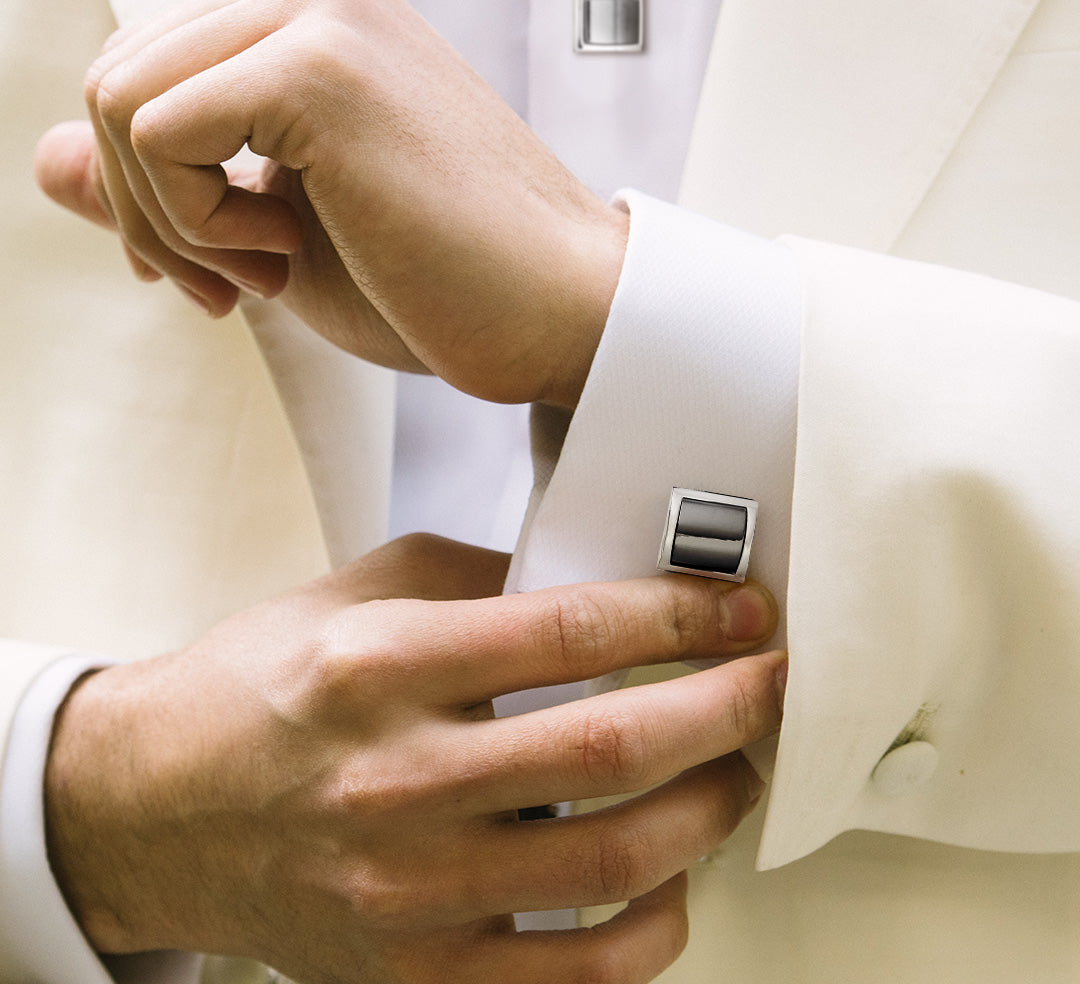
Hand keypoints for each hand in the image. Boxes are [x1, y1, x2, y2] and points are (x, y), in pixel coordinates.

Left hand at [34, 0, 628, 407]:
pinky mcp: (318, 64)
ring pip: (116, 103)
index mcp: (308, 5)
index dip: (148, 192)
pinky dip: (197, 223)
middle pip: (111, 80)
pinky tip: (287, 251)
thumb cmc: (440, 282)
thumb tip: (44, 159)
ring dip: (174, 223)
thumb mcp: (272, 233)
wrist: (555, 314)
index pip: (143, 74)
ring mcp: (316, 8)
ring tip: (275, 267)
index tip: (215, 271)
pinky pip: (157, 134)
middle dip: (149, 213)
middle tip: (237, 284)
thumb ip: (159, 184)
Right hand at [45, 534, 784, 983]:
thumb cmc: (261, 687)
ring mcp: (411, 891)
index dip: (679, 613)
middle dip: (728, 704)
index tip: (739, 609)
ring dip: (710, 806)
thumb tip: (595, 581)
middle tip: (770, 679)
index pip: (571, 631)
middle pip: (615, 743)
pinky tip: (669, 875)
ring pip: (616, 858)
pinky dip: (654, 925)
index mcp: (380, 668)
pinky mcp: (420, 972)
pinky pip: (579, 973)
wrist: (157, 807)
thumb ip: (477, 579)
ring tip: (735, 766)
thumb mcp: (356, 594)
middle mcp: (397, 782)